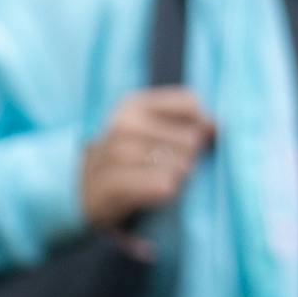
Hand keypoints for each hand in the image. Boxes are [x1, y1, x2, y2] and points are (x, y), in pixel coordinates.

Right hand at [78, 85, 215, 229]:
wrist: (80, 189)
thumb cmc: (127, 160)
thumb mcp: (149, 131)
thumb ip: (184, 121)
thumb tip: (217, 125)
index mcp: (134, 104)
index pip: (190, 102)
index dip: (203, 124)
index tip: (199, 139)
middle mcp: (123, 123)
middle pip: (190, 138)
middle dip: (192, 157)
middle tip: (176, 168)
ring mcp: (114, 153)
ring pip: (179, 164)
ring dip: (180, 178)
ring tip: (165, 181)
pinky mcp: (110, 185)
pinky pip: (162, 186)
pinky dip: (167, 192)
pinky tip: (160, 193)